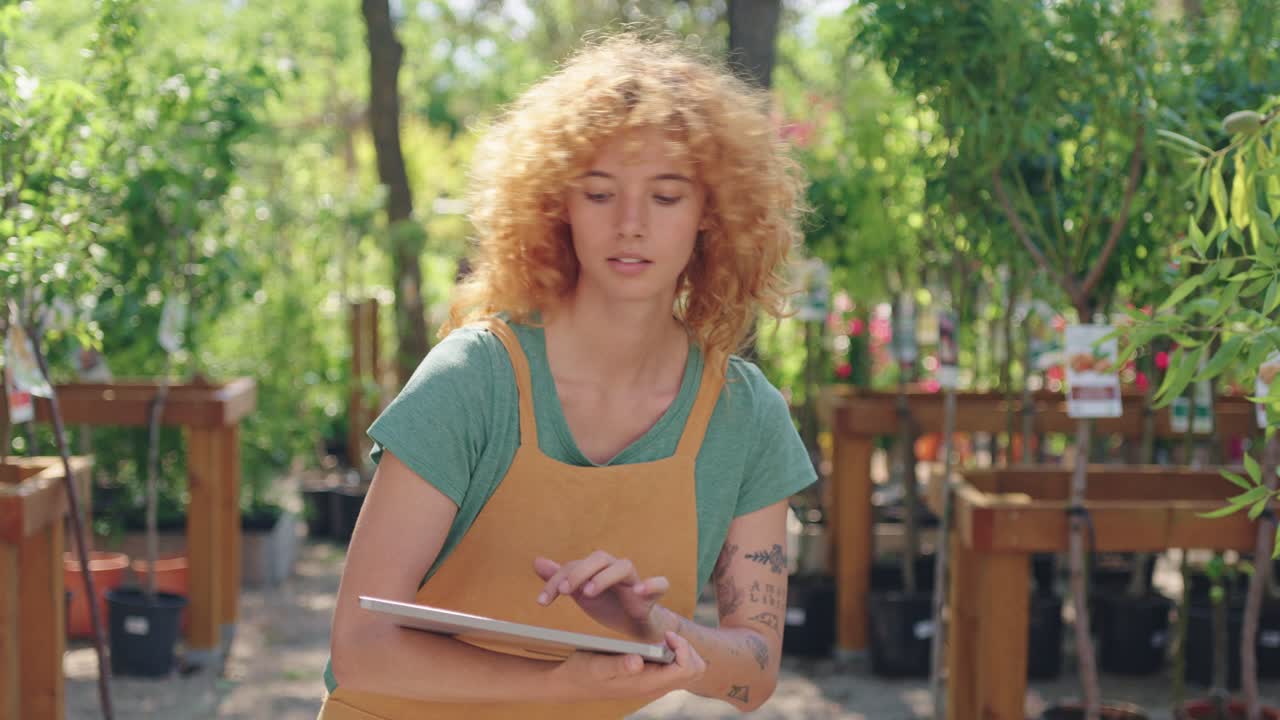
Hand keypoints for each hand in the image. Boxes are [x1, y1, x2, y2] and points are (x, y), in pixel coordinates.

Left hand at [534, 551, 669, 638]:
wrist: (636, 624)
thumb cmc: (609, 604)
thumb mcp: (581, 592)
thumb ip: (562, 577)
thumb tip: (537, 562)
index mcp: (597, 569)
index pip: (574, 565)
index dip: (556, 580)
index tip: (542, 601)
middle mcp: (615, 570)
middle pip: (600, 558)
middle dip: (579, 572)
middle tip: (564, 590)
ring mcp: (635, 581)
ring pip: (624, 567)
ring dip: (605, 577)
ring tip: (589, 593)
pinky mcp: (651, 596)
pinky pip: (660, 584)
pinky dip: (651, 584)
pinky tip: (639, 591)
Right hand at [550, 630, 705, 701]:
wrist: (571, 684)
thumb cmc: (583, 672)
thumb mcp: (597, 666)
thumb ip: (618, 665)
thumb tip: (638, 662)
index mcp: (647, 684)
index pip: (686, 669)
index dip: (683, 648)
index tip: (665, 634)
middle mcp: (655, 687)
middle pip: (696, 671)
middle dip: (688, 650)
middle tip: (667, 636)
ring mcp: (654, 684)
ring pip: (689, 670)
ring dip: (682, 651)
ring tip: (663, 638)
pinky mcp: (650, 679)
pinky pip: (676, 669)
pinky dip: (674, 654)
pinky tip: (657, 644)